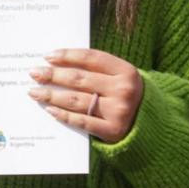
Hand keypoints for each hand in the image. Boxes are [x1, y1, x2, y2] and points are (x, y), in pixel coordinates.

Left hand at [27, 48, 143, 143]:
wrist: (154, 125)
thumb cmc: (127, 95)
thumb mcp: (120, 77)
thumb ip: (97, 69)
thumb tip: (57, 61)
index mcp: (126, 71)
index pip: (90, 58)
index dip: (67, 55)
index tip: (48, 56)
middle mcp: (123, 90)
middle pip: (79, 79)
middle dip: (53, 75)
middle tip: (34, 73)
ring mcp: (119, 111)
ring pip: (76, 100)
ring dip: (51, 95)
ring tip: (34, 91)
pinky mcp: (113, 131)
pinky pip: (81, 121)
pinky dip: (63, 114)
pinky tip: (50, 109)